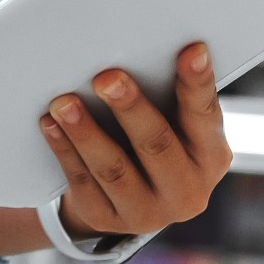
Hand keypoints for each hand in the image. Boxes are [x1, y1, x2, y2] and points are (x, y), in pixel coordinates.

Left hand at [40, 42, 231, 239]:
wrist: (130, 199)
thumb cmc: (158, 142)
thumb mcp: (178, 126)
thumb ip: (172, 96)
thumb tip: (145, 44)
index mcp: (211, 158)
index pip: (204, 115)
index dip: (198, 83)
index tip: (192, 51)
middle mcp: (187, 191)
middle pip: (156, 145)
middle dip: (130, 109)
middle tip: (106, 77)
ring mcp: (148, 212)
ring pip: (114, 169)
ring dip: (86, 132)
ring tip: (64, 102)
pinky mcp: (108, 219)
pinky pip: (84, 182)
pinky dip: (65, 151)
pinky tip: (51, 125)